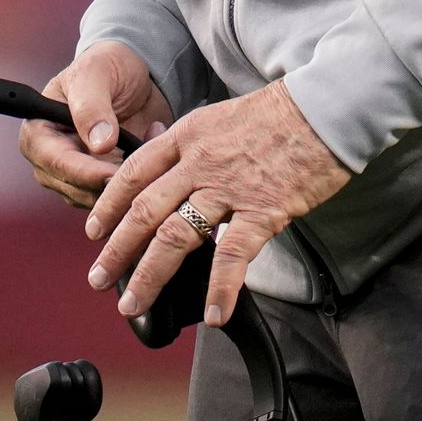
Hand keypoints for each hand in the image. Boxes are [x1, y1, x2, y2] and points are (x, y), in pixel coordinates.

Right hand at [18, 41, 168, 212]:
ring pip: (98, 199)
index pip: (55, 163)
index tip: (112, 174)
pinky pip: (118, 196)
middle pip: (75, 188)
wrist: (133, 74)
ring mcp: (76, 176)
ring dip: (127, 181)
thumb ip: (92, 105)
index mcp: (38, 133)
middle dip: (109, 181)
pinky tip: (153, 149)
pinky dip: (138, 180)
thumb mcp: (95, 73)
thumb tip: (98, 145)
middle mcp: (52, 161)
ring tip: (151, 143)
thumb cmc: (106, 65)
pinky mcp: (102, 183)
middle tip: (143, 163)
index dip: (84, 172)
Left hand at [88, 78, 352, 327]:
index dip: (108, 204)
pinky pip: (232, 256)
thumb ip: (200, 147)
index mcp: (188, 135)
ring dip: (148, 275)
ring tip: (131, 303)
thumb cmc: (284, 113)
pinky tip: (213, 315)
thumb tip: (183, 177)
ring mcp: (228, 188)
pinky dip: (220, 289)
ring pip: (175, 237)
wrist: (328, 105)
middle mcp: (199, 162)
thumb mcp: (225, 117)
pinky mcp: (262, 210)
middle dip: (116, 249)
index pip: (134, 172)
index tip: (93, 229)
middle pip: (144, 210)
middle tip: (98, 278)